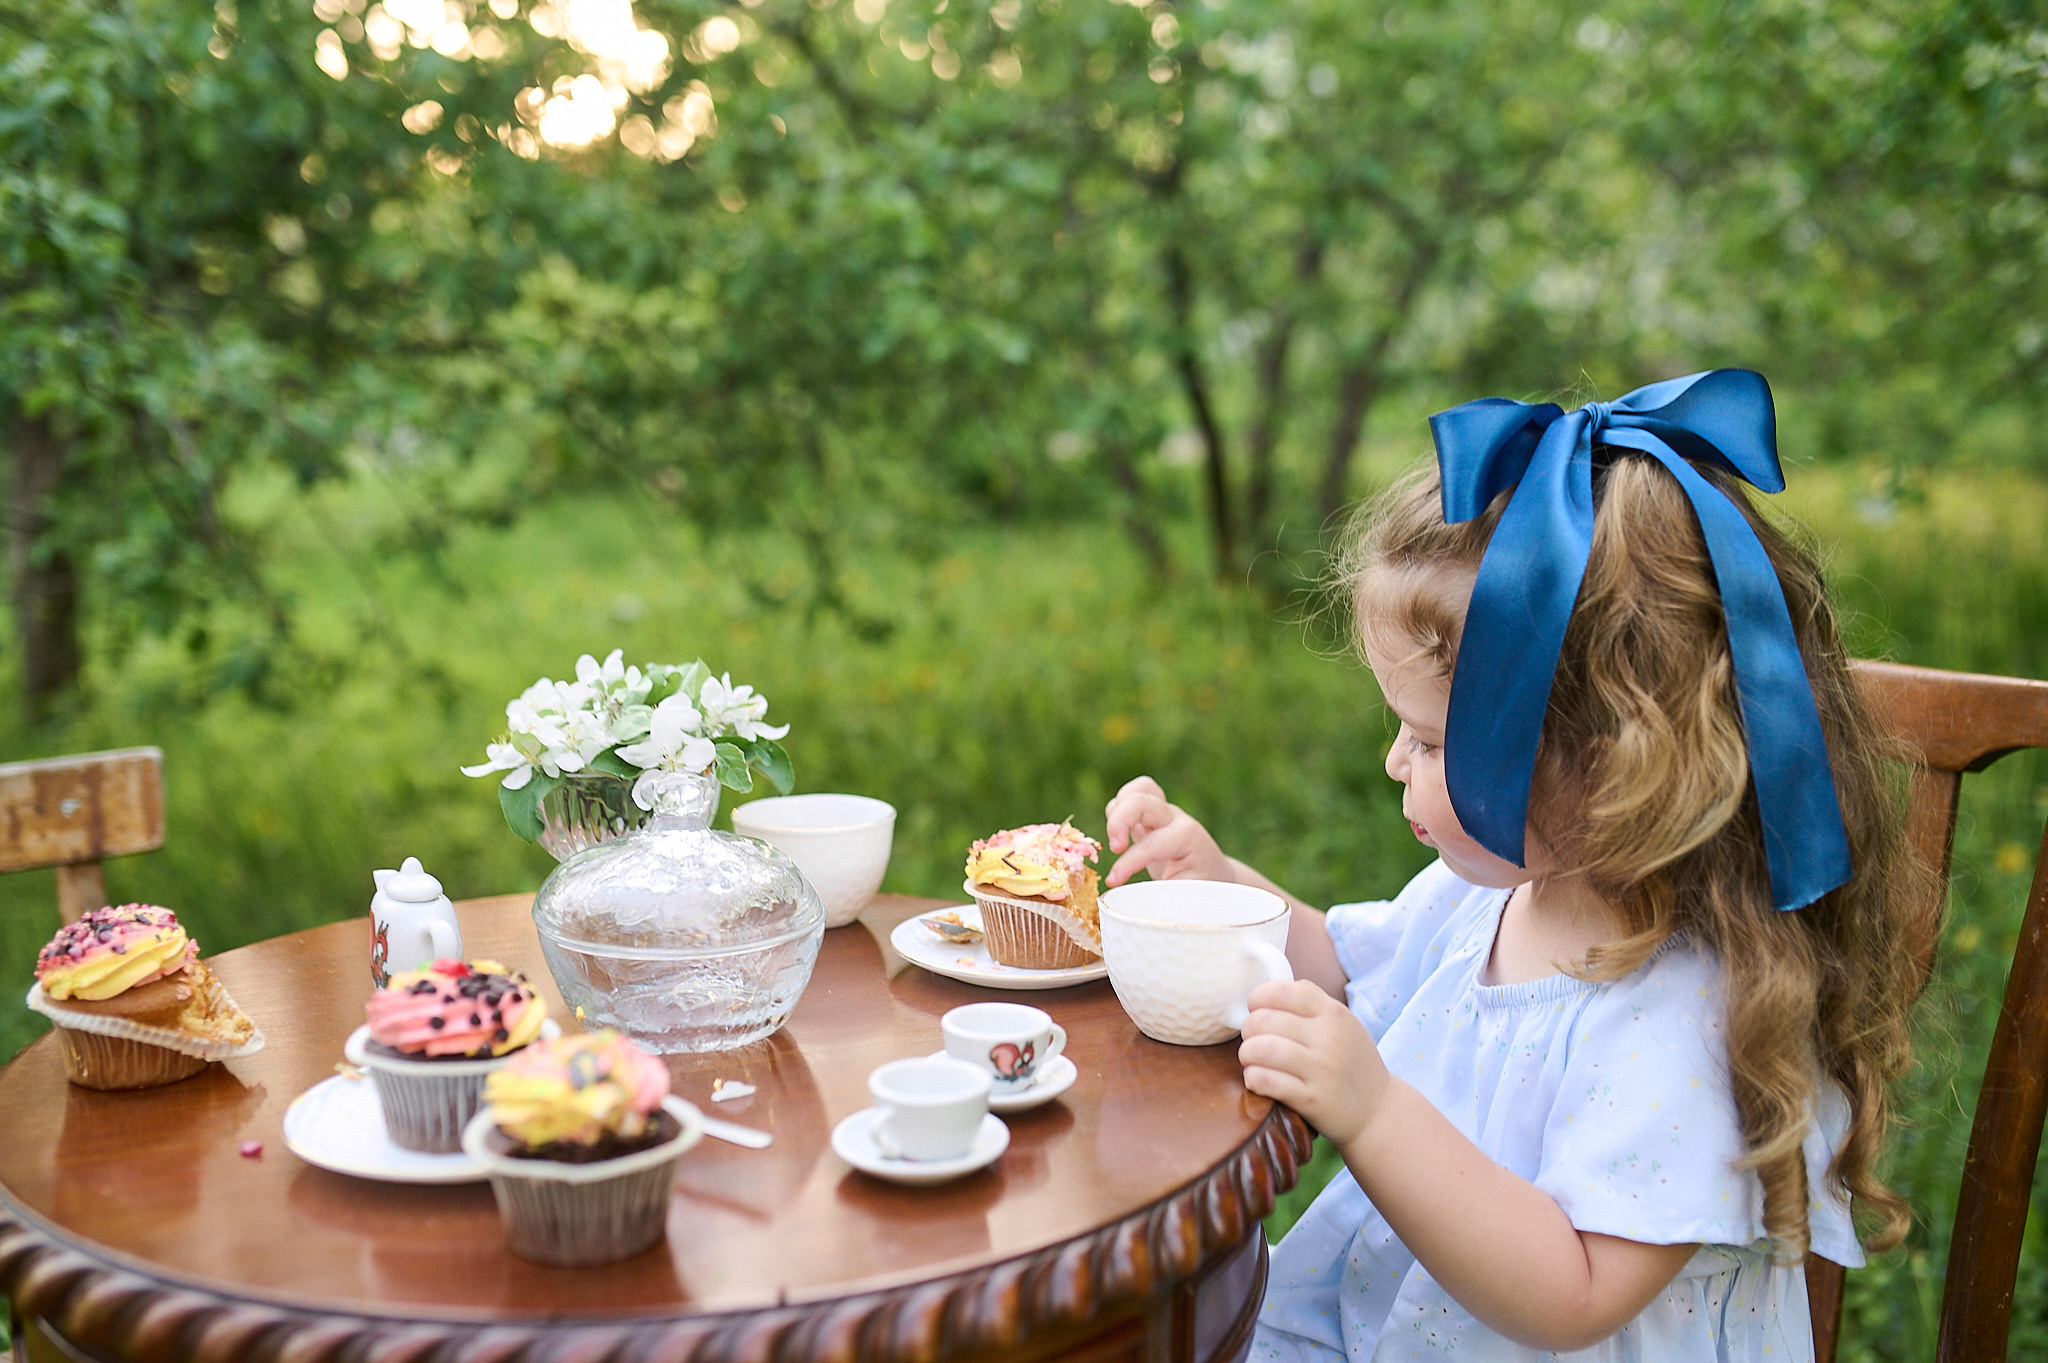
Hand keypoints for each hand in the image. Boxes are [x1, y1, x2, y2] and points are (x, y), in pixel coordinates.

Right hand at [1103, 776, 1233, 886]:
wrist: (1213, 874)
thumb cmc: (1199, 888)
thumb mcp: (1186, 899)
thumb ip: (1160, 899)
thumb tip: (1129, 904)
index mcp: (1187, 838)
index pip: (1151, 843)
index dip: (1128, 863)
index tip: (1112, 881)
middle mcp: (1175, 819)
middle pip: (1140, 800)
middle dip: (1118, 822)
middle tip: (1115, 848)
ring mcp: (1163, 812)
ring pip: (1137, 790)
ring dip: (1118, 811)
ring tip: (1117, 840)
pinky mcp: (1151, 814)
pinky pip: (1130, 795)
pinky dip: (1118, 810)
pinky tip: (1119, 834)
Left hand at [1237, 979, 1387, 1145]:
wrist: (1377, 1111)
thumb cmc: (1352, 1062)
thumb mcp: (1344, 1023)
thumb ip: (1312, 1002)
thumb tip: (1270, 989)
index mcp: (1333, 1013)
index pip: (1281, 990)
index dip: (1258, 997)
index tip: (1256, 1010)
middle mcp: (1328, 1038)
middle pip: (1263, 1020)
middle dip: (1248, 1029)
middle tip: (1253, 1039)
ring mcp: (1321, 1069)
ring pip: (1260, 1049)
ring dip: (1247, 1054)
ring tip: (1252, 1059)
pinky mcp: (1311, 1099)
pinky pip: (1266, 1080)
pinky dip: (1253, 1078)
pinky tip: (1257, 1078)